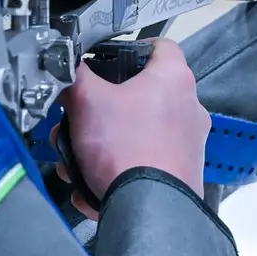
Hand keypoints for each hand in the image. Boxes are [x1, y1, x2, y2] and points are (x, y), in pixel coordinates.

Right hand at [57, 38, 209, 213]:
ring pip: (134, 133)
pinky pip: (142, 161)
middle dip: (99, 110)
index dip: (129, 49)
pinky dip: (116, 169)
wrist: (147, 210)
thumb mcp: (86, 100)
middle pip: (138, 95)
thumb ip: (75, 75)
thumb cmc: (124, 148)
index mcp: (173, 79)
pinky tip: (89, 184)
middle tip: (76, 121)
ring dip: (100, 144)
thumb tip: (68, 67)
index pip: (158, 46)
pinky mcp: (181, 172)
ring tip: (74, 161)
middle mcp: (188, 108)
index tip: (106, 60)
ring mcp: (187, 142)